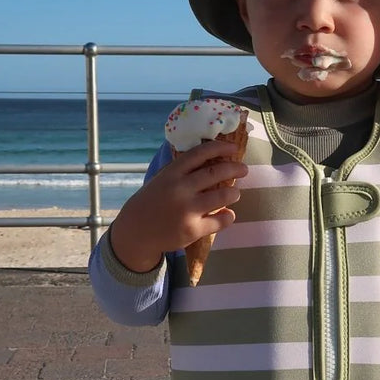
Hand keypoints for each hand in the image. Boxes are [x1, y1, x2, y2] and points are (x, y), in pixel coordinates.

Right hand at [107, 139, 247, 272]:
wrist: (136, 232)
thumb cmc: (154, 202)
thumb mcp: (162, 180)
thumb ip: (183, 171)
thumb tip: (215, 159)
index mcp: (172, 173)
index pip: (200, 153)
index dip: (220, 147)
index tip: (234, 148)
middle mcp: (180, 189)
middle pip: (216, 172)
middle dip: (235, 168)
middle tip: (243, 169)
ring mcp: (187, 210)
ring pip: (223, 196)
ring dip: (234, 193)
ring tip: (235, 193)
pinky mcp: (193, 229)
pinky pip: (221, 220)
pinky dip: (228, 216)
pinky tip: (228, 214)